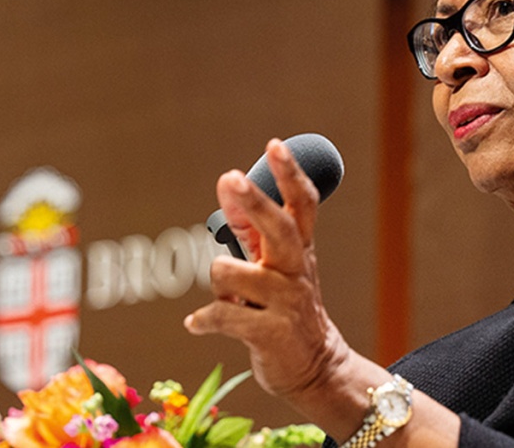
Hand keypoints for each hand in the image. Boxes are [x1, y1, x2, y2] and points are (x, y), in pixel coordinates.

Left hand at [184, 138, 349, 402]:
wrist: (315, 366)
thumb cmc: (285, 307)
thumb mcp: (273, 265)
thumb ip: (249, 227)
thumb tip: (227, 183)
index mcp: (299, 250)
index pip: (302, 205)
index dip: (290, 174)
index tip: (274, 146)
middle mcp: (296, 271)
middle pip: (280, 229)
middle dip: (256, 202)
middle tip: (232, 177)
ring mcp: (286, 303)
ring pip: (233, 273)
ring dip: (218, 282)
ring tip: (225, 296)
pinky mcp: (270, 334)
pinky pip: (222, 316)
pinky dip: (204, 319)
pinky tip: (198, 323)